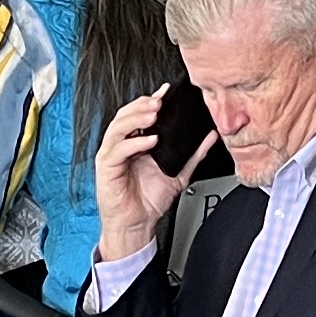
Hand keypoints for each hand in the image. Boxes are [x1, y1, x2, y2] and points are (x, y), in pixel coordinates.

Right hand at [92, 87, 205, 258]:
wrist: (137, 225)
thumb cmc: (149, 201)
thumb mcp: (178, 173)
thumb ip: (194, 154)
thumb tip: (210, 137)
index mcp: (135, 142)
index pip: (140, 114)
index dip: (151, 99)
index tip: (166, 91)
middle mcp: (121, 145)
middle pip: (125, 115)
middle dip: (143, 104)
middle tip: (159, 101)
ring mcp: (112, 155)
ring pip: (118, 127)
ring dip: (135, 117)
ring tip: (154, 113)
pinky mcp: (106, 168)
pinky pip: (117, 150)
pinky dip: (133, 142)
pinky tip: (148, 140)